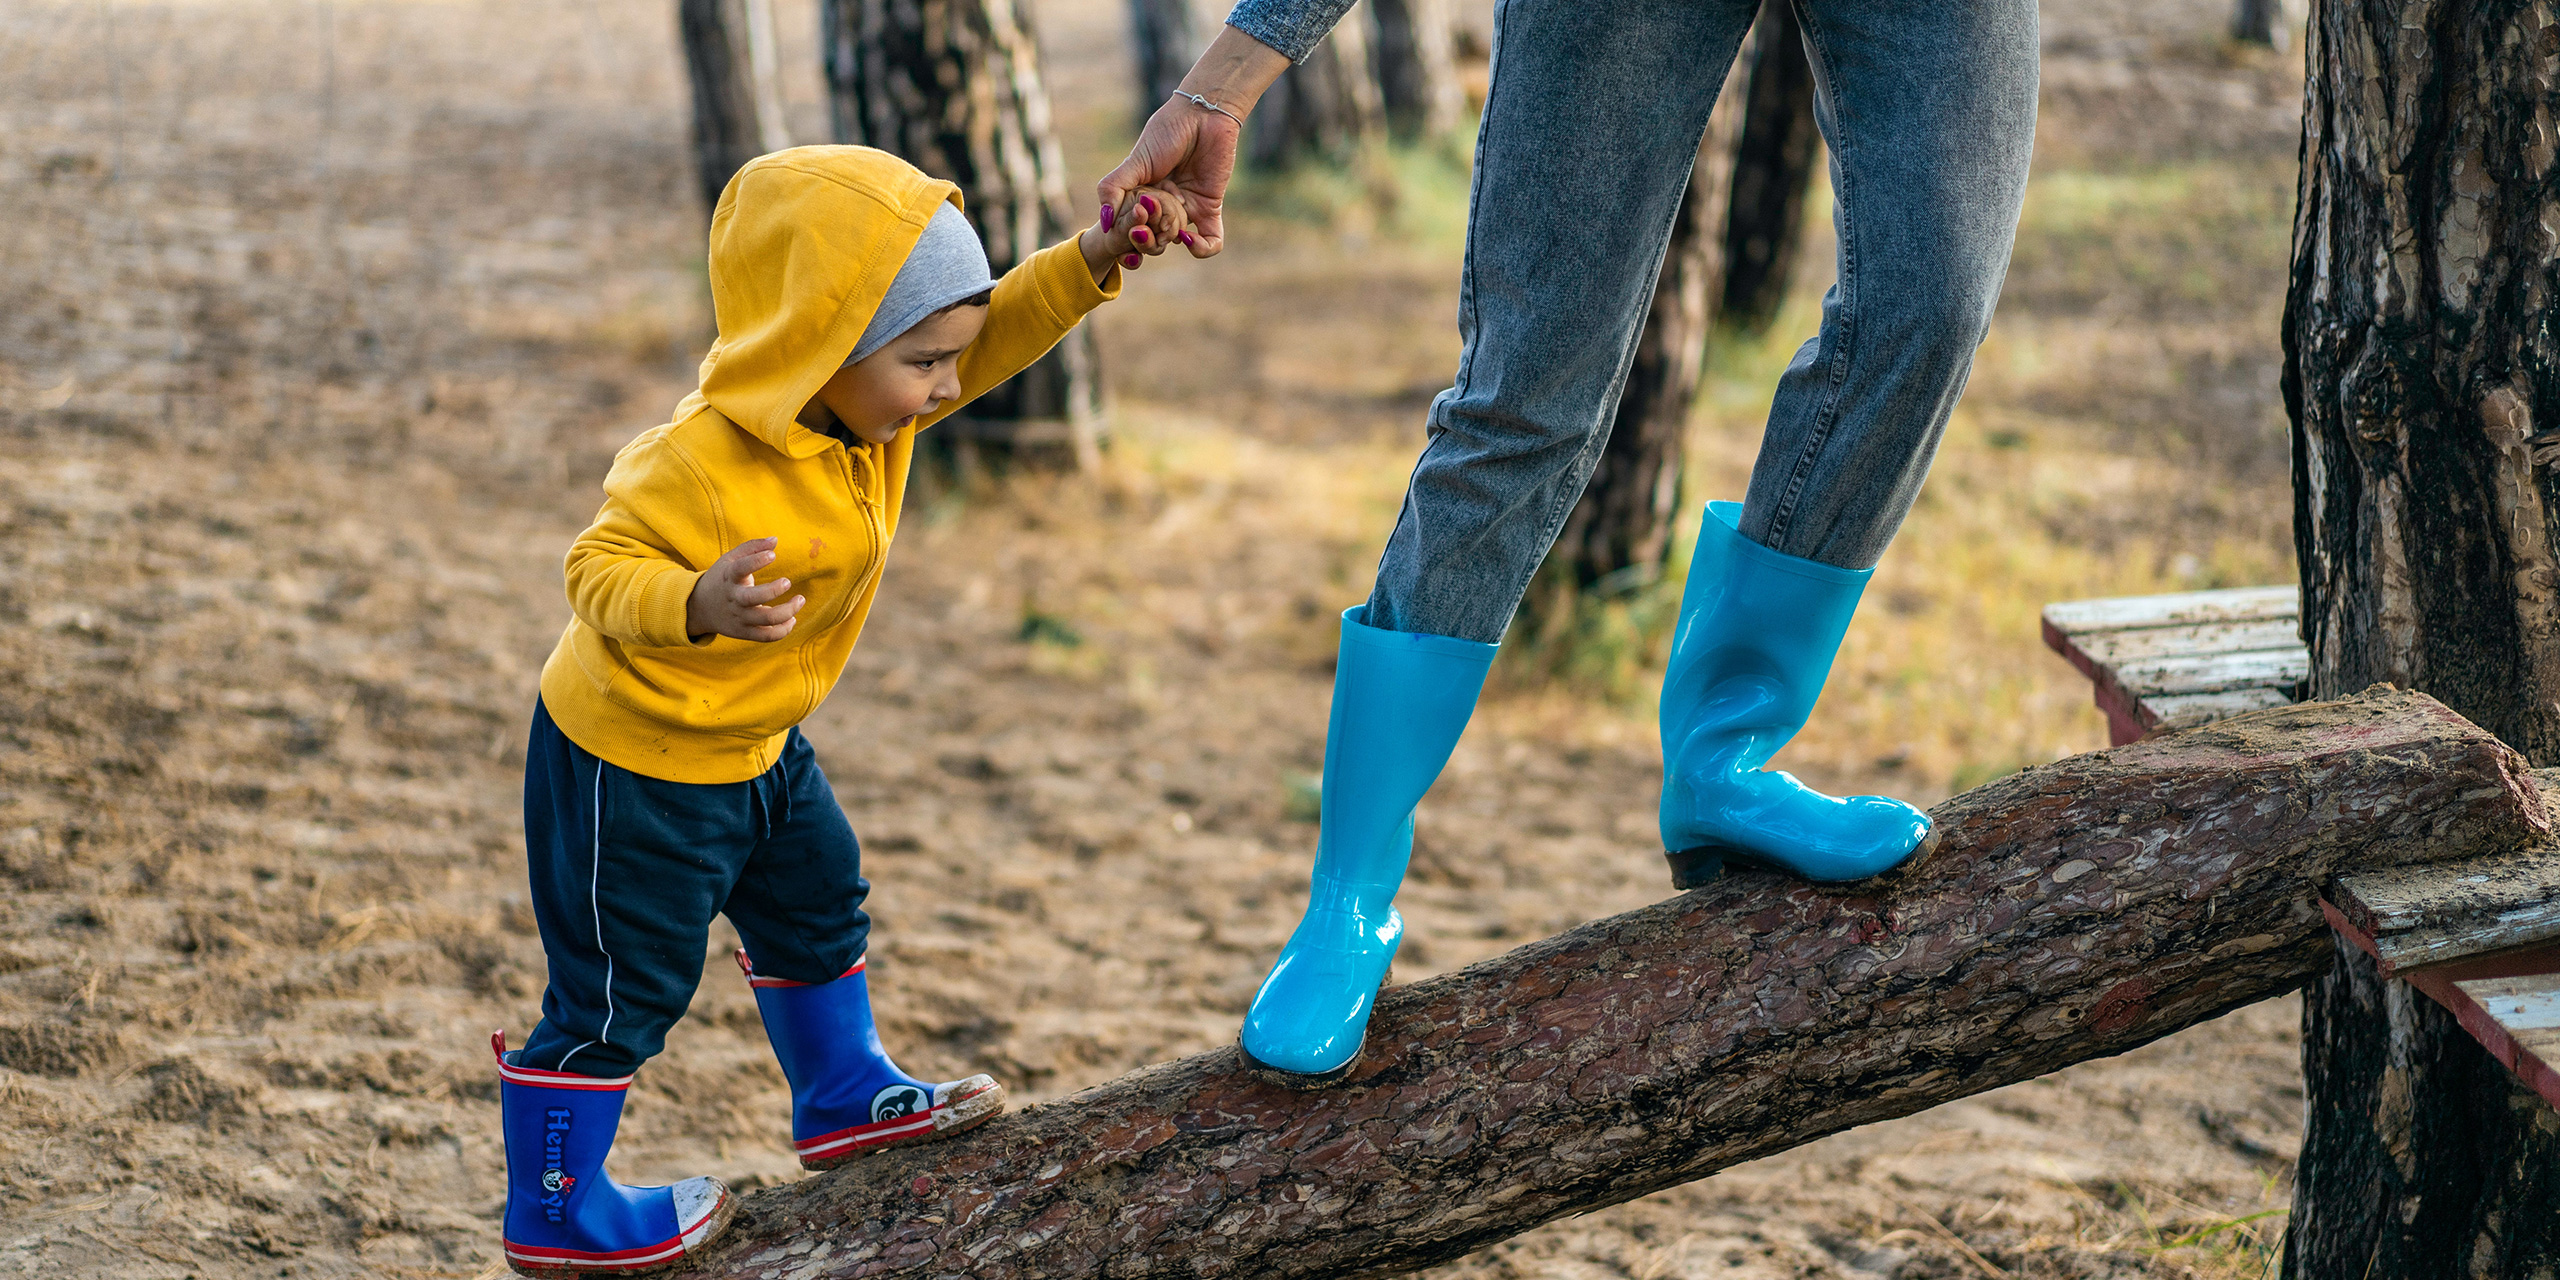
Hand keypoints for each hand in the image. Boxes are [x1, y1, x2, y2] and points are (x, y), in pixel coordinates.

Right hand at [685, 538, 802, 642]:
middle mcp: (734, 599)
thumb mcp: (730, 559)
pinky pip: (767, 636)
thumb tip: (775, 540)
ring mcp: (739, 617)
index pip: (740, 568)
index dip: (756, 561)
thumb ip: (752, 547)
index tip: (772, 555)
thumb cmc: (722, 579)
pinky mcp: (745, 632)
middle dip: (773, 590)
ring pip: (765, 619)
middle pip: (752, 598)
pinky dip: (783, 630)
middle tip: (788, 581)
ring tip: (800, 599)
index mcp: (729, 577)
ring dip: (788, 611)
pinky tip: (792, 618)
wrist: (699, 608)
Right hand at [1098, 100, 1237, 259]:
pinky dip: (1201, 248)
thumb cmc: (1167, 132)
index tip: (1128, 226)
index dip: (1126, 235)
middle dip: (1145, 238)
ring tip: (1168, 225)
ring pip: (1174, 241)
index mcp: (1139, 196)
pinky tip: (1189, 237)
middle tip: (1146, 223)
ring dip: (1168, 238)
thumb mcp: (1134, 161)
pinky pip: (1210, 241)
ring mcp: (1186, 208)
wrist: (1204, 115)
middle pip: (1150, 239)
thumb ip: (1113, 189)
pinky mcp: (1210, 207)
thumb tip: (1105, 223)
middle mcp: (1161, 205)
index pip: (1128, 227)